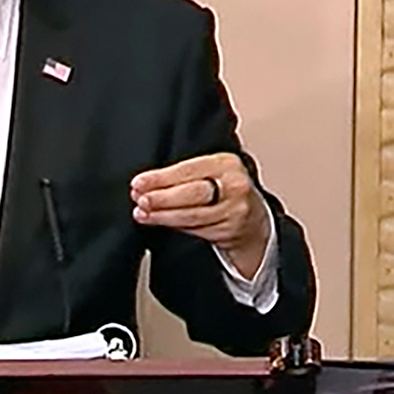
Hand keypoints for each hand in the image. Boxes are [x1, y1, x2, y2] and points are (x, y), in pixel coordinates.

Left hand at [130, 153, 270, 278]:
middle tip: (141, 199)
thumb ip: (185, 173)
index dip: (161, 178)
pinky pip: (196, 228)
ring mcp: (234, 210)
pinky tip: (159, 221)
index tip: (139, 183)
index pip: (188, 170)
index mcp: (226, 163)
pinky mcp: (229, 230)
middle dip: (162, 197)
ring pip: (192, 215)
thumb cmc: (225, 190)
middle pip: (193, 193)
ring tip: (143, 213)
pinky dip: (174, 225)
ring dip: (162, 215)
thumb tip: (146, 182)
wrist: (253, 218)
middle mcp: (234, 185)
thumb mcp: (212, 171)